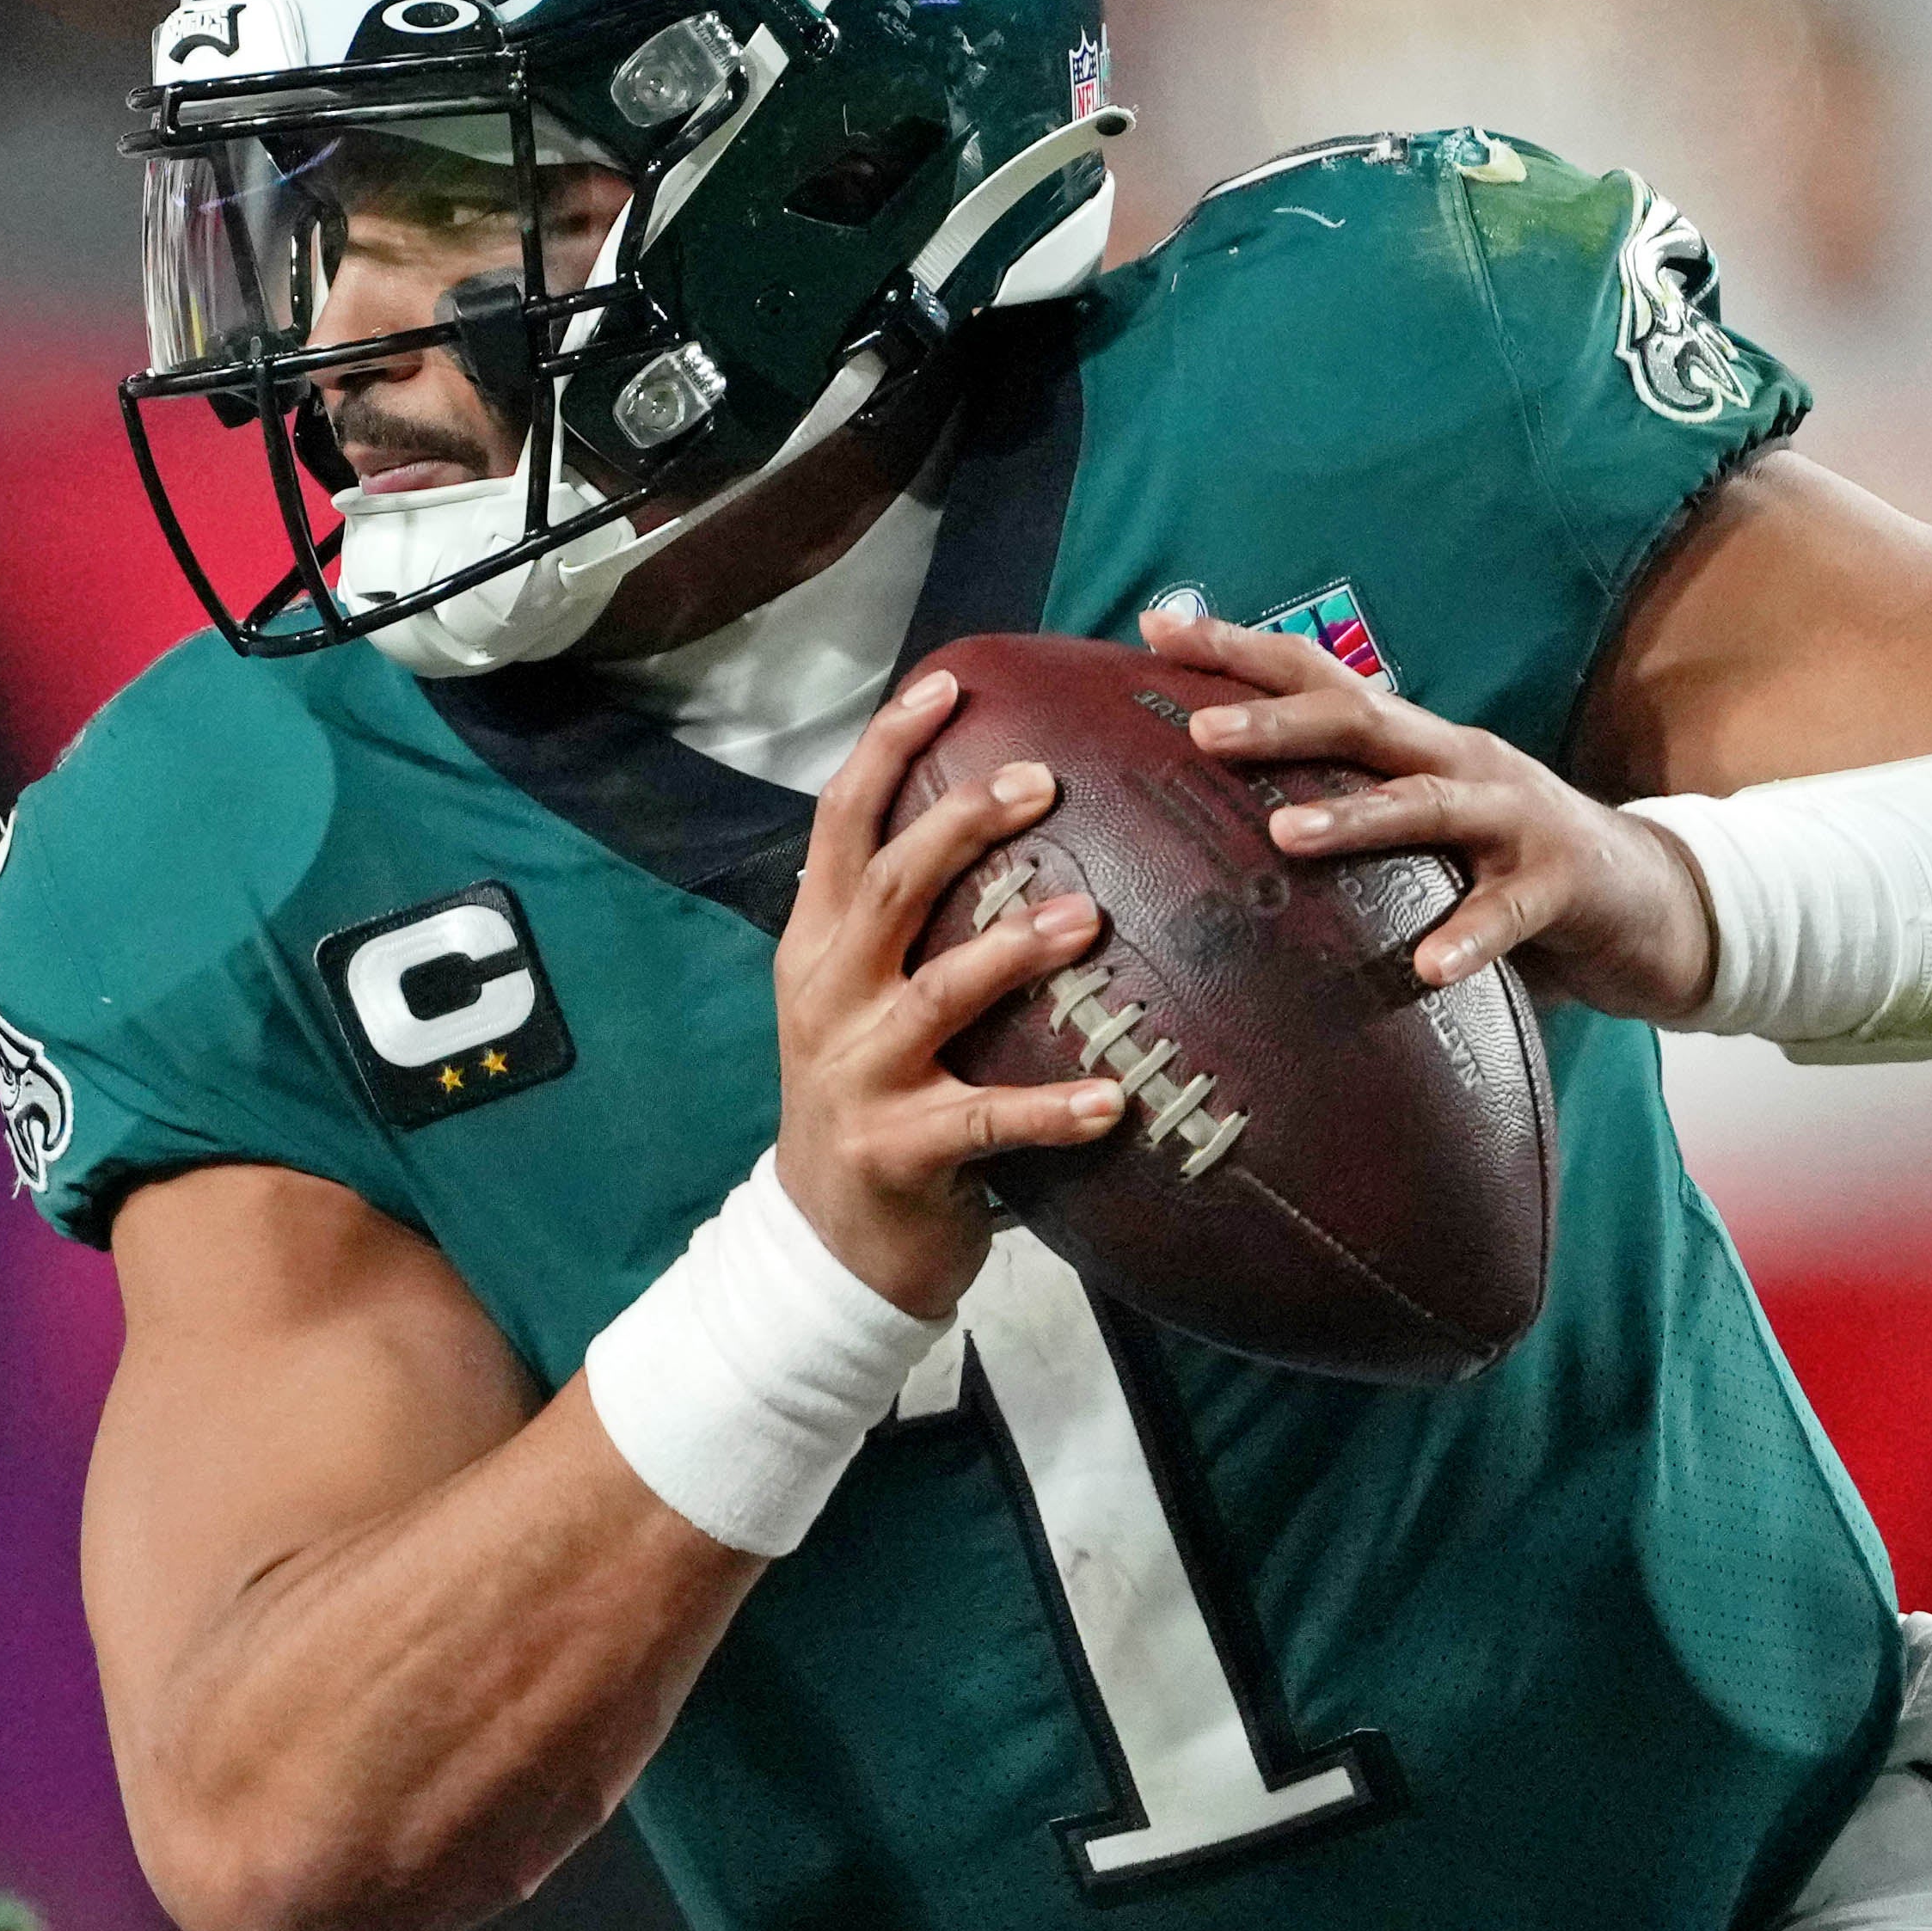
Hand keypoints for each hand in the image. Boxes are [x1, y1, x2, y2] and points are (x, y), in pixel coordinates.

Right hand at [774, 663, 1120, 1313]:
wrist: (826, 1244)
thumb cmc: (873, 1103)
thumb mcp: (858, 1002)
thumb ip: (903, 925)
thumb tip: (997, 818)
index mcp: (816, 947)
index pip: (839, 824)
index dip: (888, 750)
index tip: (947, 686)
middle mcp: (826, 997)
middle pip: (887, 886)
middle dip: (960, 826)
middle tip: (1042, 782)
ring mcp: (854, 1075)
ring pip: (934, 993)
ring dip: (1013, 952)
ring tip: (1087, 920)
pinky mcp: (897, 1151)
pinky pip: (984, 1121)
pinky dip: (1053, 1108)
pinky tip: (1115, 1098)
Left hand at [1135, 603, 1718, 1019]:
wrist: (1653, 900)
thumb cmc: (1502, 864)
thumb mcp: (1417, 825)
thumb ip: (1341, 814)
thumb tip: (1206, 835)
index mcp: (1414, 743)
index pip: (1321, 680)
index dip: (1242, 651)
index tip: (1158, 628)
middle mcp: (1459, 762)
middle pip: (1363, 723)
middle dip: (1280, 722)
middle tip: (1201, 731)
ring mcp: (1514, 818)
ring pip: (1426, 806)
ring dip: (1355, 818)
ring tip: (1286, 833)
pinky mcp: (1561, 884)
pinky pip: (1509, 912)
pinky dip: (1468, 936)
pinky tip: (1428, 964)